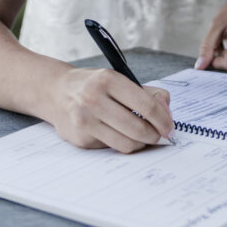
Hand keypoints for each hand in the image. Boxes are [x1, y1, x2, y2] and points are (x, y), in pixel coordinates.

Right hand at [49, 66, 173, 152]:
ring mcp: (85, 120)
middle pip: (138, 128)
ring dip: (141, 144)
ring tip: (143, 137)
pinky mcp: (81, 139)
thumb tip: (166, 111)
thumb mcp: (118, 79)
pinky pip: (111, 148)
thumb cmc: (94, 85)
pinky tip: (120, 134)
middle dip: (154, 135)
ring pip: (126, 143)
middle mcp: (94, 99)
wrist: (57, 92)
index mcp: (108, 80)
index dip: (163, 119)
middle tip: (159, 135)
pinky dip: (121, 143)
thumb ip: (146, 92)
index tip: (169, 127)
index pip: (146, 105)